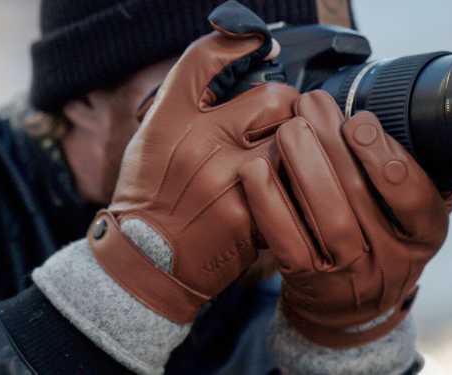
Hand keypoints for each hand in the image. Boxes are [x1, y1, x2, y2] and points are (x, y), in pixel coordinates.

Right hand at [87, 1, 299, 323]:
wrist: (147, 264)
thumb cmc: (154, 195)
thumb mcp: (155, 136)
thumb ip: (193, 100)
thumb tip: (246, 57)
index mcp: (170, 120)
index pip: (206, 58)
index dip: (241, 42)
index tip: (259, 44)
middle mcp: (200, 144)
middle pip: (274, 97)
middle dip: (288, 105)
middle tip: (285, 119)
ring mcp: (231, 182)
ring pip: (296, 141)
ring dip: (304, 146)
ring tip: (296, 155)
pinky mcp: (255, 218)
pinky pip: (298, 187)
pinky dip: (301, 187)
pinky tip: (290, 194)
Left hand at [240, 91, 451, 347]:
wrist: (346, 306)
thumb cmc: (376, 241)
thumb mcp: (405, 216)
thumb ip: (398, 172)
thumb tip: (367, 112)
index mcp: (423, 235)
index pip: (415, 196)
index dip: (386, 156)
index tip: (359, 120)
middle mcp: (391, 258)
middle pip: (362, 197)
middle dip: (334, 142)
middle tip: (312, 105)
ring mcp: (348, 272)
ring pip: (328, 216)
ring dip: (305, 164)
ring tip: (289, 127)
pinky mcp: (307, 279)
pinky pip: (287, 238)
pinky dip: (270, 201)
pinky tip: (258, 168)